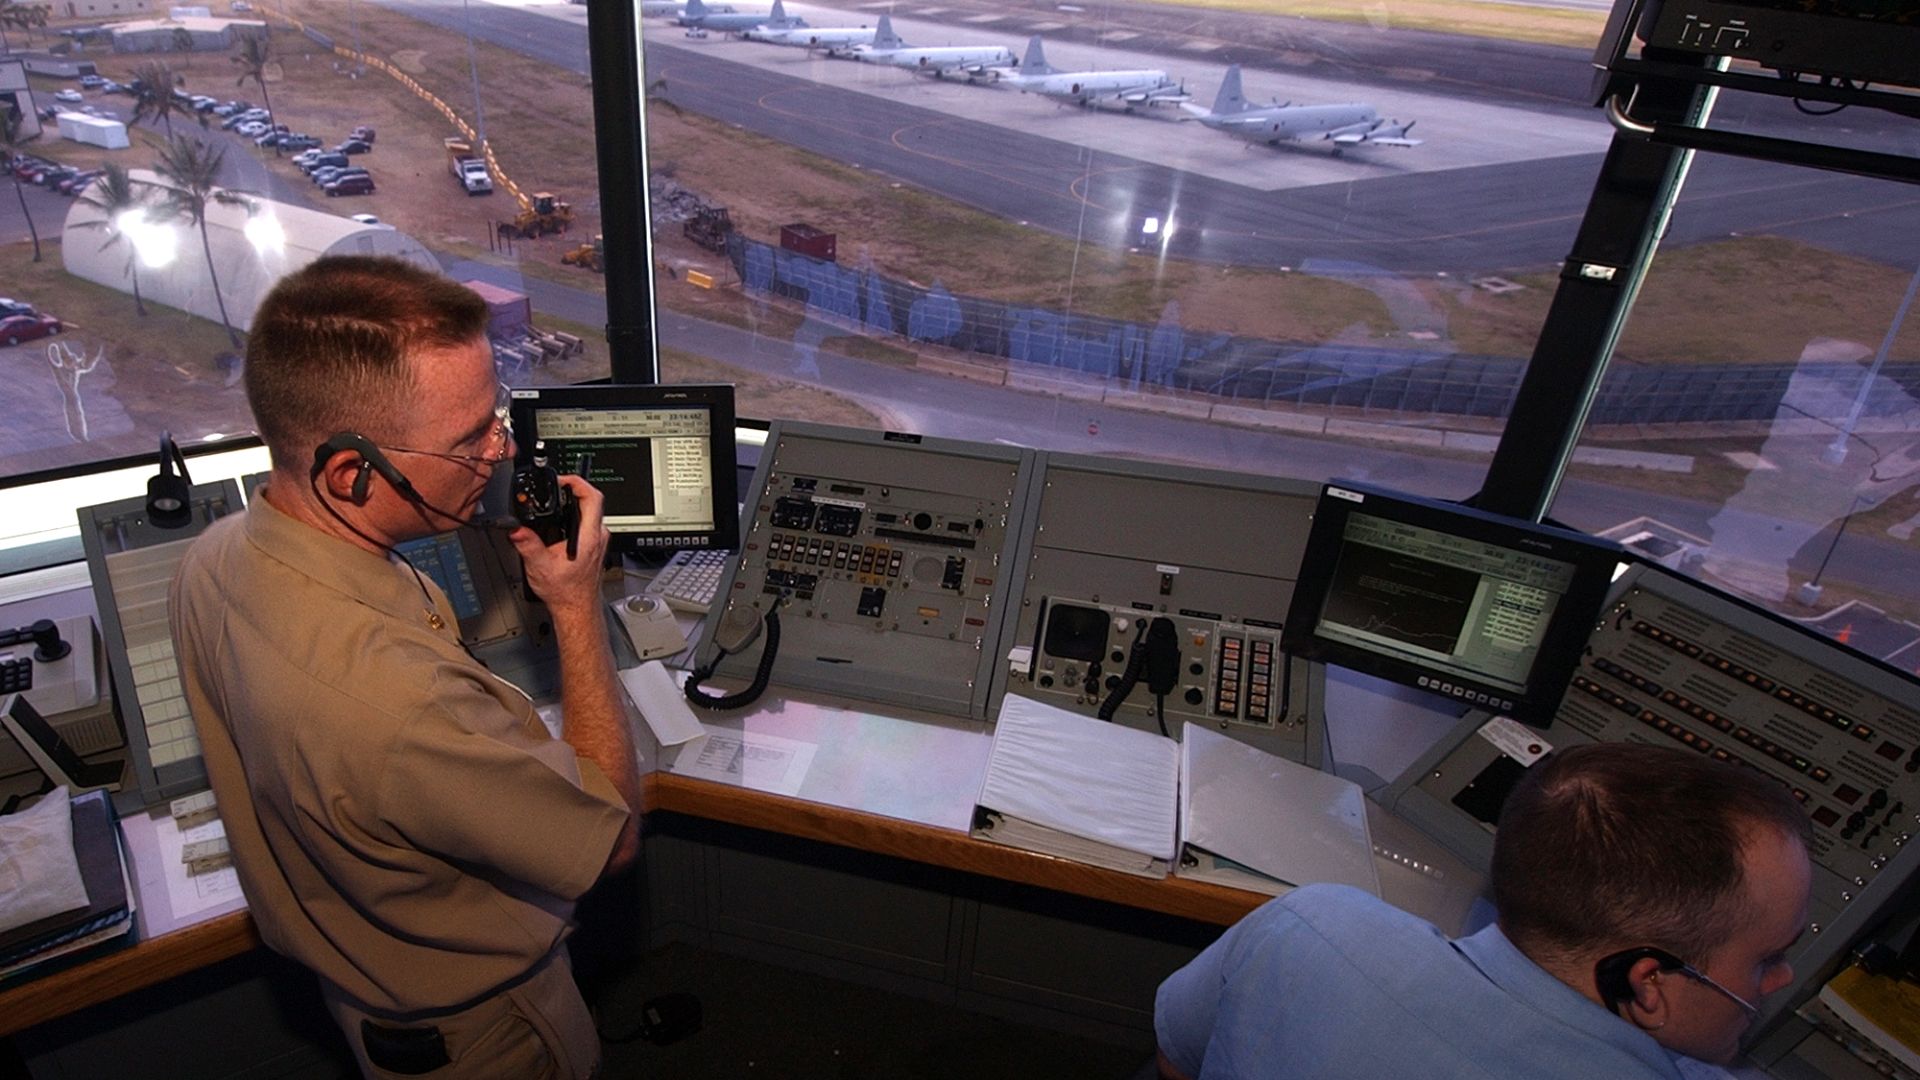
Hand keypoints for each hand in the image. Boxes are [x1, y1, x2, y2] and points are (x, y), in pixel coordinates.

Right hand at [509, 475, 609, 613]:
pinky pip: (589, 522)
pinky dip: (576, 515)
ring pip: (591, 512)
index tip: (564, 479)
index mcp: (589, 537)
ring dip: (575, 503)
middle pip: (593, 501)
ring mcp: (599, 541)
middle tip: (557, 486)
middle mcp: (598, 536)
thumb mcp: (539, 567)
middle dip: (574, 490)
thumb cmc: (565, 592)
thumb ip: (528, 545)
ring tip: (558, 499)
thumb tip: (517, 530)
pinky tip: (562, 519)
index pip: (593, 498)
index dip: (579, 483)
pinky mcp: (595, 545)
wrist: (576, 608)